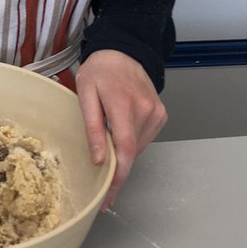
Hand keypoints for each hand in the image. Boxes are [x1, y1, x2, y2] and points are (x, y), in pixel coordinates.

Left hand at [75, 49, 167, 207]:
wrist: (123, 51)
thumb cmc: (100, 71)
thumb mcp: (86, 94)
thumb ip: (93, 128)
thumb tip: (99, 160)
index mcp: (123, 105)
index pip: (125, 149)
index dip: (118, 176)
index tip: (108, 196)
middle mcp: (146, 110)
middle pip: (132, 152)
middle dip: (118, 172)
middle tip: (102, 189)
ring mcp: (156, 113)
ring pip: (139, 148)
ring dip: (124, 157)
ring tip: (109, 157)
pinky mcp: (160, 114)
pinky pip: (144, 139)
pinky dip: (132, 144)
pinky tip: (120, 135)